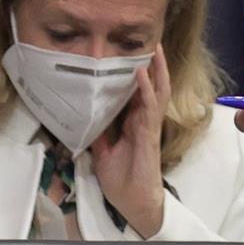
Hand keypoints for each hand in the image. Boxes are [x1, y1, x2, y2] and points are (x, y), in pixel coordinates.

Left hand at [92, 49, 167, 238]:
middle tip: (151, 42)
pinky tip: (141, 73)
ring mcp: (149, 125)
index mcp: (134, 124)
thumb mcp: (102, 153)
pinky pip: (149, 107)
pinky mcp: (149, 133)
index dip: (137, 75)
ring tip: (153, 49)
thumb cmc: (122, 180)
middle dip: (154, 65)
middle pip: (153, 87)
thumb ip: (99, 134)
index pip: (137, 94)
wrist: (134, 202)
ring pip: (157, 91)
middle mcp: (144, 121)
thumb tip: (86, 117)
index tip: (132, 54)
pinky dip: (145, 88)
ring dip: (156, 69)